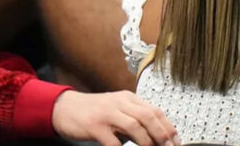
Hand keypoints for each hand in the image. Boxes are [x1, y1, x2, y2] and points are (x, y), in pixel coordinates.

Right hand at [52, 90, 179, 145]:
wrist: (64, 108)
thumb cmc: (92, 111)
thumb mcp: (115, 108)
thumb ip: (133, 116)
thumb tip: (156, 135)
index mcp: (127, 98)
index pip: (154, 110)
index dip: (168, 127)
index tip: (176, 141)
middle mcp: (118, 103)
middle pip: (148, 116)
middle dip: (162, 135)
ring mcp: (106, 114)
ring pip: (135, 126)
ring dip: (147, 142)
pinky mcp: (95, 126)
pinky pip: (114, 142)